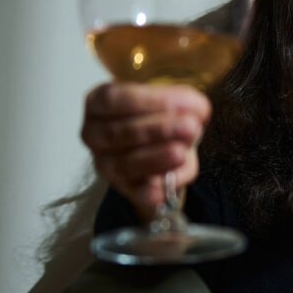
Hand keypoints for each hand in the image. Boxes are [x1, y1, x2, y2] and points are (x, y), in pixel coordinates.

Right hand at [81, 83, 209, 219]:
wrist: (167, 151)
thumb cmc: (162, 118)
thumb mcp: (171, 102)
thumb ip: (181, 102)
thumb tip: (198, 109)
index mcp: (98, 103)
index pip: (114, 100)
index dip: (151, 101)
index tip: (186, 102)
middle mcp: (94, 134)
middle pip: (120, 132)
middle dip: (159, 129)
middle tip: (191, 126)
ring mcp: (106, 164)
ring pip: (127, 163)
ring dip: (157, 158)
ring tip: (182, 152)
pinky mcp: (125, 189)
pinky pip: (137, 193)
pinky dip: (152, 192)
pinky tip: (167, 187)